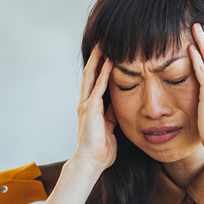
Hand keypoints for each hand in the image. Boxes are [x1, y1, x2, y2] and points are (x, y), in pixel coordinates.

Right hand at [70, 45, 116, 176]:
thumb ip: (112, 117)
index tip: (107, 56)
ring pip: (92, 76)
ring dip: (98, 60)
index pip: (95, 84)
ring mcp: (87, 105)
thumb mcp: (110, 129)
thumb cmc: (101, 151)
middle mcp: (86, 103)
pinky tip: (110, 61)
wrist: (92, 161)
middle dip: (96, 59)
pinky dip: (105, 73)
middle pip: (90, 75)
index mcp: (91, 109)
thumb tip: (118, 108)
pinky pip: (99, 87)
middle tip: (102, 43)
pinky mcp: (91, 108)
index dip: (100, 69)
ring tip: (103, 45)